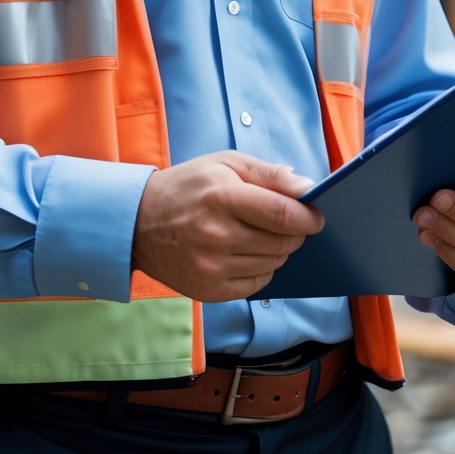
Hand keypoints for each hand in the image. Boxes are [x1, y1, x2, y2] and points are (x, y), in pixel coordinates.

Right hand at [133, 152, 323, 302]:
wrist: (138, 222)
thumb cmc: (188, 187)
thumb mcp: (225, 163)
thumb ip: (269, 174)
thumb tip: (307, 188)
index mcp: (223, 197)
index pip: (283, 214)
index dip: (309, 217)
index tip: (316, 216)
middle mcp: (217, 235)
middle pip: (282, 242)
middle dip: (295, 233)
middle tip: (286, 222)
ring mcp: (211, 267)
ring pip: (273, 263)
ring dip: (278, 250)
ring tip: (259, 233)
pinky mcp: (208, 290)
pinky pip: (257, 285)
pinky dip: (262, 269)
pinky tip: (246, 252)